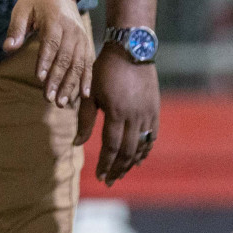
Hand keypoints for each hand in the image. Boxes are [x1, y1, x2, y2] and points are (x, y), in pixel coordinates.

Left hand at [4, 0, 92, 108]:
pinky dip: (87, 79)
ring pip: (78, 64)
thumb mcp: (21, 9)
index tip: (40, 79)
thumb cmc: (36, 0)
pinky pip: (88, 62)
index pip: (51, 44)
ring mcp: (81, 37)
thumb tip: (8, 48)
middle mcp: (72, 30)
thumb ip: (16, 29)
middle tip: (49, 98)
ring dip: (71, 84)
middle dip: (58, 79)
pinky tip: (84, 94)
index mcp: (55, 21)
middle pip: (66, 58)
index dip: (46, 61)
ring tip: (62, 102)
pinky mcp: (86, 42)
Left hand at [77, 46, 159, 185]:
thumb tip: (77, 143)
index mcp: (117, 113)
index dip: (105, 164)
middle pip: (127, 151)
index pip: (111, 146)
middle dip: (118, 168)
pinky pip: (151, 137)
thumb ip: (85, 119)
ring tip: (121, 173)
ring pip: (141, 146)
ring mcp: (148, 114)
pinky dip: (144, 150)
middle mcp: (135, 117)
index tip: (99, 176)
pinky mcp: (155, 110)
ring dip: (130, 162)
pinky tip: (137, 158)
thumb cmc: (105, 70)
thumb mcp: (91, 93)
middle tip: (109, 181)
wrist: (131, 51)